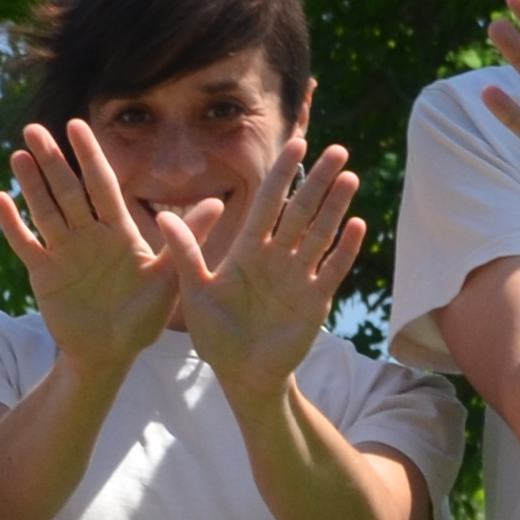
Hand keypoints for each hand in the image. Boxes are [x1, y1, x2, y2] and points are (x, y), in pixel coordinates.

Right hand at [0, 120, 188, 374]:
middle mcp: (89, 234)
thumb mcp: (170, 278)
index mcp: (118, 231)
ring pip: (44, 210)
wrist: (110, 354)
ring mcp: (64, 252)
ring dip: (31, 184)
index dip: (89, 156)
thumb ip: (189, 239)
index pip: (101, 184)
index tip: (77, 125)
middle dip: (52, 161)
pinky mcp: (43, 273)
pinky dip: (12, 224)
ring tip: (19, 155)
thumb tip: (219, 202)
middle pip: (68, 190)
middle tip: (35, 129)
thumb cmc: (143, 318)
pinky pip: (25, 243)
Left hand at [167, 137, 362, 397]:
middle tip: (338, 150)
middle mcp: (277, 256)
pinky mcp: (315, 300)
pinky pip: (332, 269)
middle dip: (318, 180)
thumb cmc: (216, 335)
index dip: (282, 174)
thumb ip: (186, 253)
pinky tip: (356, 225)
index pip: (268, 202)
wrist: (241, 375)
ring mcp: (298, 276)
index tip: (296, 144)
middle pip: (300, 210)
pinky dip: (344, 249)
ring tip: (349, 177)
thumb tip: (163, 216)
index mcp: (248, 250)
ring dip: (335, 206)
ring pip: (320, 233)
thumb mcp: (196, 292)